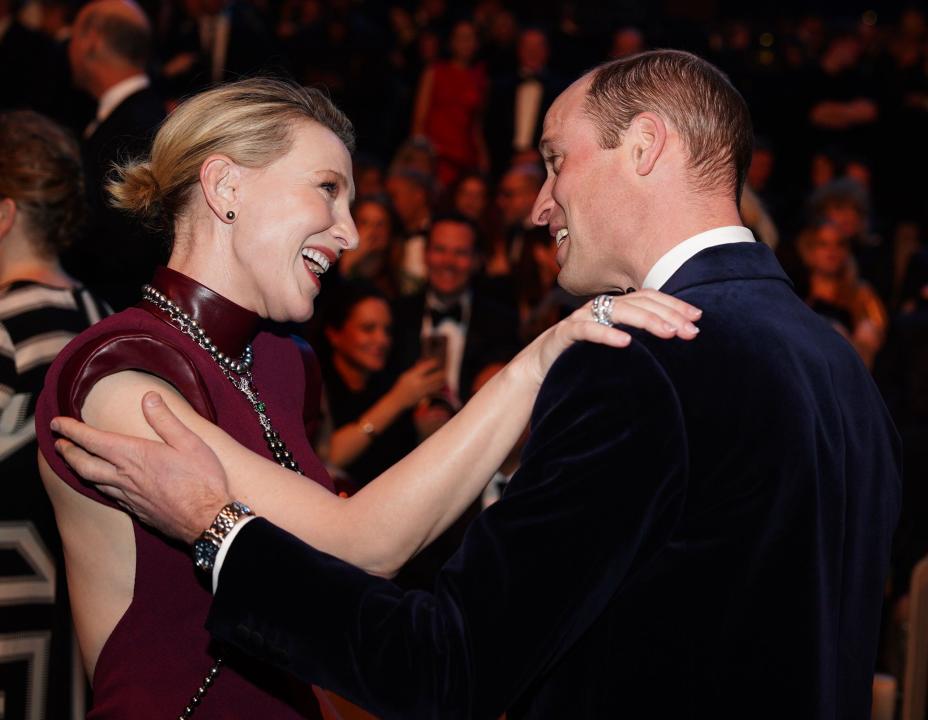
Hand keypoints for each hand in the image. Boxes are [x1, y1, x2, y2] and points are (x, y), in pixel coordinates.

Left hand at [51, 392, 232, 543]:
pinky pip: (109, 496)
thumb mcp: (190, 443)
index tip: (57, 422)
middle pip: (84, 464)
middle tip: (58, 442)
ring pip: (93, 482)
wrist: (208, 520)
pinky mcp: (137, 511)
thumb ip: (165, 420)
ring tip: (73, 461)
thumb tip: (148, 397)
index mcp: (135, 456)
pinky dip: (98, 485)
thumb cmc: (203, 480)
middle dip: (67, 451)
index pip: (93, 440)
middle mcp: (125, 477)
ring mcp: (129, 497)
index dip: (72, 430)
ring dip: (78, 469)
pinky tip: (103, 484)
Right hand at [391, 359, 445, 407]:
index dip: (433, 363)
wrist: (397, 401)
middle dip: (441, 373)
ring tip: (445, 376)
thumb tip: (424, 363)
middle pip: (435, 376)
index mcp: (412, 376)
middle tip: (445, 369)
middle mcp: (418, 383)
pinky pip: (434, 390)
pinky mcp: (424, 396)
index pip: (426, 367)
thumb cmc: (400, 386)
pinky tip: (441, 383)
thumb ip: (415, 370)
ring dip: (442, 380)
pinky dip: (438, 386)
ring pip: (437, 384)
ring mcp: (422, 390)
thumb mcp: (405, 376)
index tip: (437, 361)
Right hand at [514, 289, 701, 385]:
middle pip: (639, 302)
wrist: (538, 370)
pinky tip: (625, 342)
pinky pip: (587, 330)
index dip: (673, 305)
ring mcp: (581, 318)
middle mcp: (600, 307)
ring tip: (669, 333)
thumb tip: (673, 342)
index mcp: (613, 308)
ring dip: (646, 321)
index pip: (649, 299)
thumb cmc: (579, 360)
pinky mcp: (564, 334)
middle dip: (668, 315)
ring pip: (618, 311)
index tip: (698, 317)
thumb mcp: (613, 348)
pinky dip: (606, 334)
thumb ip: (636, 341)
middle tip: (691, 332)